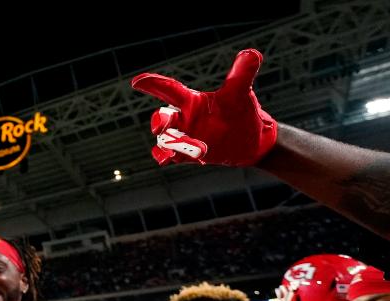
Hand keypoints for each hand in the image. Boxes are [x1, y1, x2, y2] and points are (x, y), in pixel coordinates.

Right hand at [131, 49, 276, 166]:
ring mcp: (185, 137)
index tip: (137, 82)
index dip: (153, 84)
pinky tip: (166, 158)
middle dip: (159, 120)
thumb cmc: (242, 112)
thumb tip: (251, 54)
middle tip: (161, 125)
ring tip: (201, 150)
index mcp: (192, 101)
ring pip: (166, 139)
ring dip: (176, 144)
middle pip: (163, 117)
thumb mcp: (241, 93)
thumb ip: (241, 74)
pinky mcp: (188, 154)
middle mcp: (184, 118)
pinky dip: (165, 156)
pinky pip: (171, 155)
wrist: (252, 140)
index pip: (170, 90)